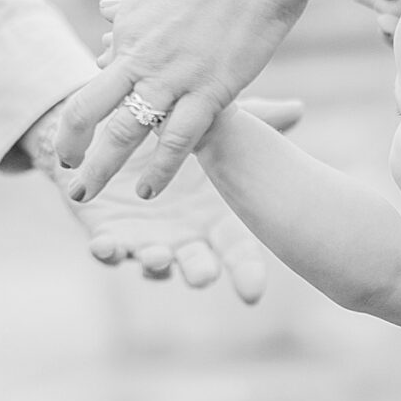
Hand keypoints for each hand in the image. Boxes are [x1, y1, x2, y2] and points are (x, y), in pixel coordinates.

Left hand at [30, 100, 301, 301]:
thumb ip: (255, 122)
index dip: (246, 274)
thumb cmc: (181, 140)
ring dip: (154, 263)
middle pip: (197, 265)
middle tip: (204, 277)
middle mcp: (185, 239)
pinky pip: (107, 250)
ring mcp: (147, 240)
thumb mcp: (218, 128)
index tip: (253, 293)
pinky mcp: (109, 234)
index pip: (238, 253)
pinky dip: (106, 251)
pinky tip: (104, 245)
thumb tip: (296, 107)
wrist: (123, 137)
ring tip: (157, 257)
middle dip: (199, 273)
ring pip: (152, 261)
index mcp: (216, 222)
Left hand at [54, 0, 305, 201]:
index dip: (97, 105)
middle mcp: (140, 54)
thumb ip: (133, 6)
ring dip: (100, 168)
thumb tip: (106, 12)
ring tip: (84, 195)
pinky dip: (159, 169)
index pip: (101, 76)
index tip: (90, 129)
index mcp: (128, 27)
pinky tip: (147, 190)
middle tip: (65, 172)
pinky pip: (177, 141)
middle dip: (70, 145)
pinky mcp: (210, 91)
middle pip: (87, 109)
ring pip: (124, 133)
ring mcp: (172, 75)